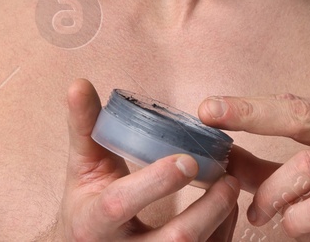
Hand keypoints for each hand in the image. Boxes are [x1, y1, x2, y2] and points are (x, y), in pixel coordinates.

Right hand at [49, 78, 239, 240]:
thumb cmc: (86, 203)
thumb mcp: (80, 167)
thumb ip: (85, 126)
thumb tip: (79, 83)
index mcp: (92, 221)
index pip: (121, 204)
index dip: (155, 183)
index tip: (187, 160)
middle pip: (174, 240)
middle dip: (206, 210)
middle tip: (226, 177)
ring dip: (220, 220)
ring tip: (230, 187)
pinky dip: (223, 232)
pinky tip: (227, 208)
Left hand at [198, 93, 309, 239]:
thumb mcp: (308, 183)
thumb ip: (268, 168)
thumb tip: (224, 155)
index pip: (293, 105)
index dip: (248, 105)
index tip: (206, 108)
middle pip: (301, 115)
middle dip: (250, 114)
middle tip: (210, 116)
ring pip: (308, 166)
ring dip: (272, 193)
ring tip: (259, 214)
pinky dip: (297, 220)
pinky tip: (294, 228)